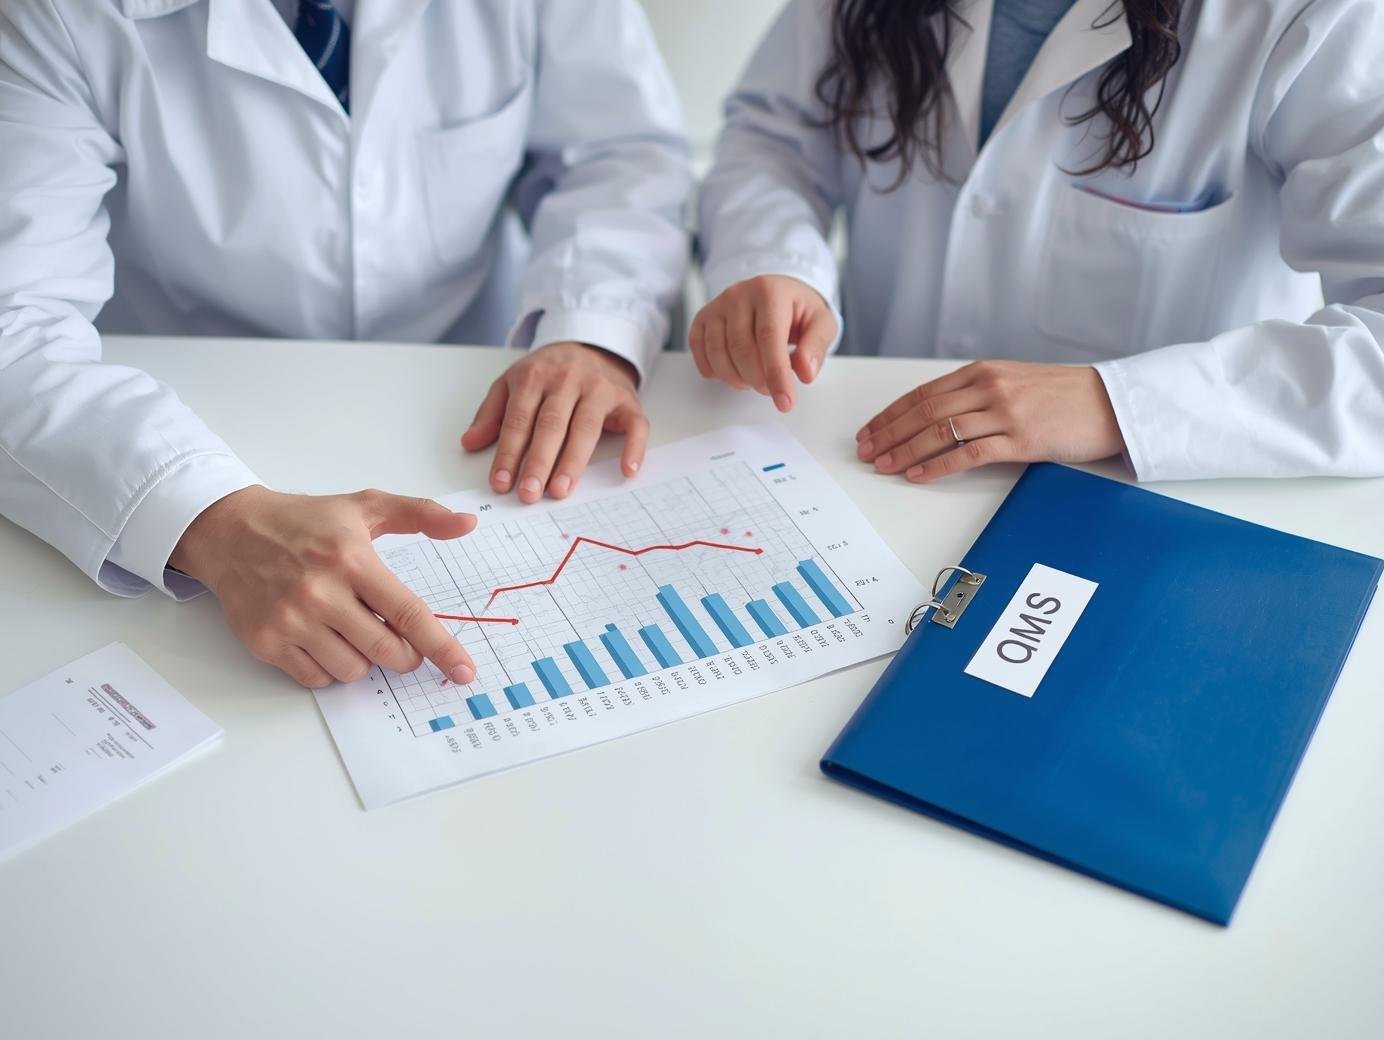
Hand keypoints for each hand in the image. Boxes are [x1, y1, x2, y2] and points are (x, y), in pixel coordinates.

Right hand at [170, 486, 479, 688]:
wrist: (229, 531)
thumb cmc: (303, 521)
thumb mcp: (364, 507)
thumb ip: (420, 514)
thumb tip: (466, 524)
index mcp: (351, 559)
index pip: (407, 613)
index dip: (441, 646)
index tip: (463, 668)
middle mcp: (320, 592)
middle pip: (386, 651)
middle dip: (406, 655)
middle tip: (402, 643)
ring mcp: (290, 621)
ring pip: (353, 671)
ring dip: (365, 660)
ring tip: (352, 629)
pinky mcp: (266, 642)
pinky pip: (316, 679)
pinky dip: (330, 668)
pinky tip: (324, 638)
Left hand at [460, 341, 647, 502]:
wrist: (592, 345)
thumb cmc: (549, 372)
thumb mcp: (512, 383)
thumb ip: (491, 413)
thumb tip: (469, 443)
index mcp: (535, 376)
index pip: (519, 419)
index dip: (509, 453)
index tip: (502, 483)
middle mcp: (568, 379)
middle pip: (552, 424)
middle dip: (539, 461)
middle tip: (529, 493)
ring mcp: (600, 388)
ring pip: (587, 427)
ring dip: (573, 461)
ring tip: (560, 490)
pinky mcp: (627, 399)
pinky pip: (635, 424)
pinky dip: (634, 447)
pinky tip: (626, 470)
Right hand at [688, 275, 837, 411]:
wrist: (777, 292)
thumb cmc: (798, 310)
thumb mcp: (821, 322)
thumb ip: (816, 346)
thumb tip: (805, 373)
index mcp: (770, 292)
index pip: (769, 338)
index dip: (776, 374)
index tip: (785, 402)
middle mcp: (738, 294)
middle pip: (741, 349)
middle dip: (758, 380)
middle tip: (771, 389)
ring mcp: (717, 306)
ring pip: (717, 353)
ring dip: (736, 379)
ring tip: (754, 380)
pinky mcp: (702, 318)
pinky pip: (699, 351)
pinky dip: (715, 371)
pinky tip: (734, 371)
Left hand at [855, 361, 1125, 481]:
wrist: (1109, 402)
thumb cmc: (1062, 396)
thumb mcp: (1012, 382)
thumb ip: (975, 393)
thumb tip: (934, 415)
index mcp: (982, 371)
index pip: (922, 394)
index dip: (890, 414)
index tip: (869, 431)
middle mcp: (988, 387)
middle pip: (924, 412)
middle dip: (889, 433)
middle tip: (866, 451)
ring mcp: (1004, 412)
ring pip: (940, 431)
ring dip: (905, 451)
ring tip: (884, 465)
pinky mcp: (1021, 439)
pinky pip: (969, 453)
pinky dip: (939, 465)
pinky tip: (919, 475)